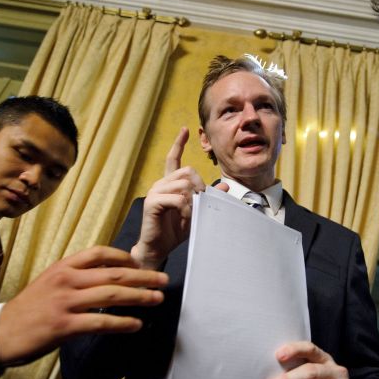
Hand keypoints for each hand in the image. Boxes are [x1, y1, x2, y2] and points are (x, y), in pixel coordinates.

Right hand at [0, 246, 167, 364]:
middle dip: (142, 277)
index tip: (141, 265)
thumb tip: (109, 275)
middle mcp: (66, 280)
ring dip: (139, 297)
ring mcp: (65, 303)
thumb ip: (76, 276)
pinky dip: (122, 323)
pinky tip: (137, 325)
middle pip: (113, 274)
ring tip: (157, 299)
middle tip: (163, 279)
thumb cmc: (29, 309)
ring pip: (111, 296)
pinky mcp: (64, 326)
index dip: (124, 258)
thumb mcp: (50, 282)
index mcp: (63, 267)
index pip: (99, 253)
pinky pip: (101, 322)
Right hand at [131, 127, 227, 268]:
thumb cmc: (175, 231)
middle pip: (187, 171)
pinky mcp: (152, 203)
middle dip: (200, 185)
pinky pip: (177, 198)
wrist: (158, 248)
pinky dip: (186, 208)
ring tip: (192, 213)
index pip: (173, 159)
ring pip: (183, 184)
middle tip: (202, 202)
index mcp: (170, 184)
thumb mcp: (197, 212)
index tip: (185, 129)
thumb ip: (210, 198)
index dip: (179, 144)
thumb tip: (226, 185)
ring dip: (194, 199)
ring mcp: (155, 192)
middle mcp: (161, 184)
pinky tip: (186, 216)